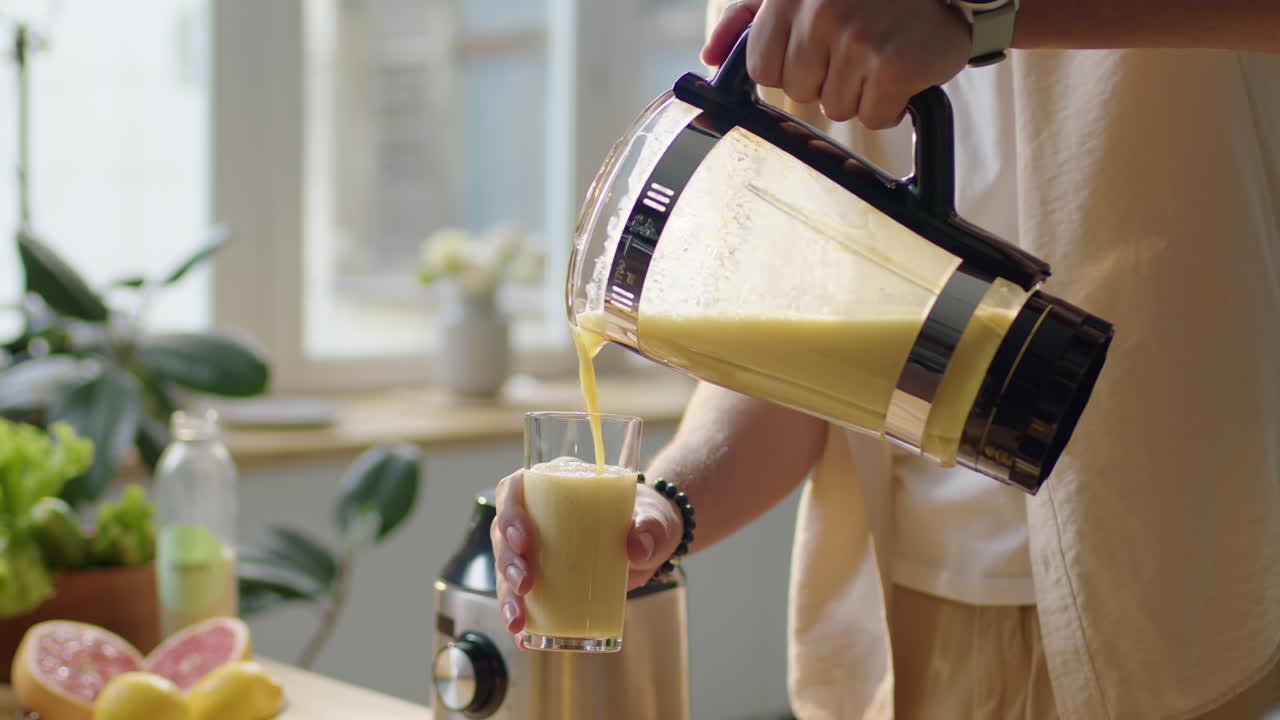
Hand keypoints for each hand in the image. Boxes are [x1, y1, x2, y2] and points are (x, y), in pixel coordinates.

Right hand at [490, 469, 683, 637]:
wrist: (656, 543)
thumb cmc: (649, 519)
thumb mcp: (654, 519)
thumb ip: (649, 529)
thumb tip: (636, 548)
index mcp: (556, 487)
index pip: (515, 489)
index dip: (510, 511)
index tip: (523, 539)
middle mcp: (538, 516)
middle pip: (504, 533)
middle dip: (507, 562)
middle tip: (524, 584)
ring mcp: (539, 549)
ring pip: (507, 569)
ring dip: (507, 596)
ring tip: (517, 622)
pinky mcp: (546, 578)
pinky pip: (524, 597)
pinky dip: (523, 618)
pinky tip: (523, 638)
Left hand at [701, 0, 970, 128]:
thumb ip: (748, 16)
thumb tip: (710, 55)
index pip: (761, 68)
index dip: (789, 67)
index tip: (817, 48)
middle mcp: (821, 11)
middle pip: (797, 92)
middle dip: (825, 79)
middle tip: (856, 47)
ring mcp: (859, 39)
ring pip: (836, 108)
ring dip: (860, 92)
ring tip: (881, 54)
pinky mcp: (896, 65)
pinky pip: (874, 117)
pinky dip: (891, 104)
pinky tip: (902, 70)